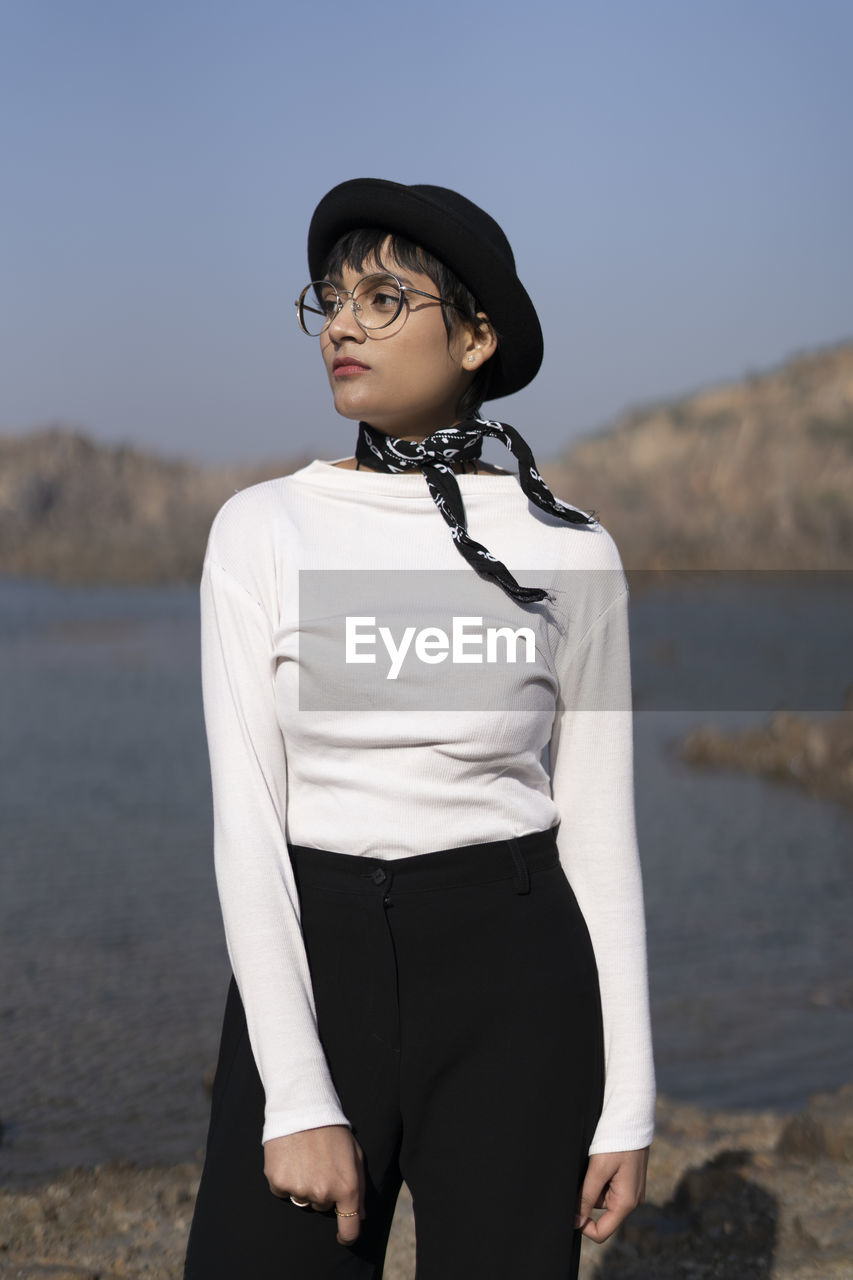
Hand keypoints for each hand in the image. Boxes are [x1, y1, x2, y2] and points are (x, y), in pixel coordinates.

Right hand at [263, 1125, 365, 1244]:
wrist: (303, 1108)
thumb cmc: (333, 1131)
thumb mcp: (355, 1155)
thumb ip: (359, 1188)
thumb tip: (360, 1215)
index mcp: (347, 1188)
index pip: (349, 1229)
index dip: (346, 1235)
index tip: (343, 1234)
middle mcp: (323, 1193)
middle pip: (322, 1207)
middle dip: (323, 1190)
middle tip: (321, 1164)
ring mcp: (300, 1189)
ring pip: (302, 1199)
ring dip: (304, 1185)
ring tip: (305, 1158)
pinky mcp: (279, 1183)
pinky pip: (283, 1191)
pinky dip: (286, 1178)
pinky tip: (290, 1158)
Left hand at [574, 1146, 648, 1242]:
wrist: (632, 1118)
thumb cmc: (616, 1142)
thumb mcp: (598, 1169)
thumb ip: (587, 1197)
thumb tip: (575, 1222)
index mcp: (626, 1202)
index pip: (602, 1232)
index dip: (583, 1225)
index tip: (570, 1209)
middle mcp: (631, 1200)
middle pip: (601, 1213)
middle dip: (588, 1197)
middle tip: (584, 1173)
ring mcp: (631, 1190)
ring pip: (602, 1198)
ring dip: (593, 1185)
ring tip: (594, 1162)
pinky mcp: (628, 1180)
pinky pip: (609, 1187)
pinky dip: (600, 1178)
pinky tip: (599, 1161)